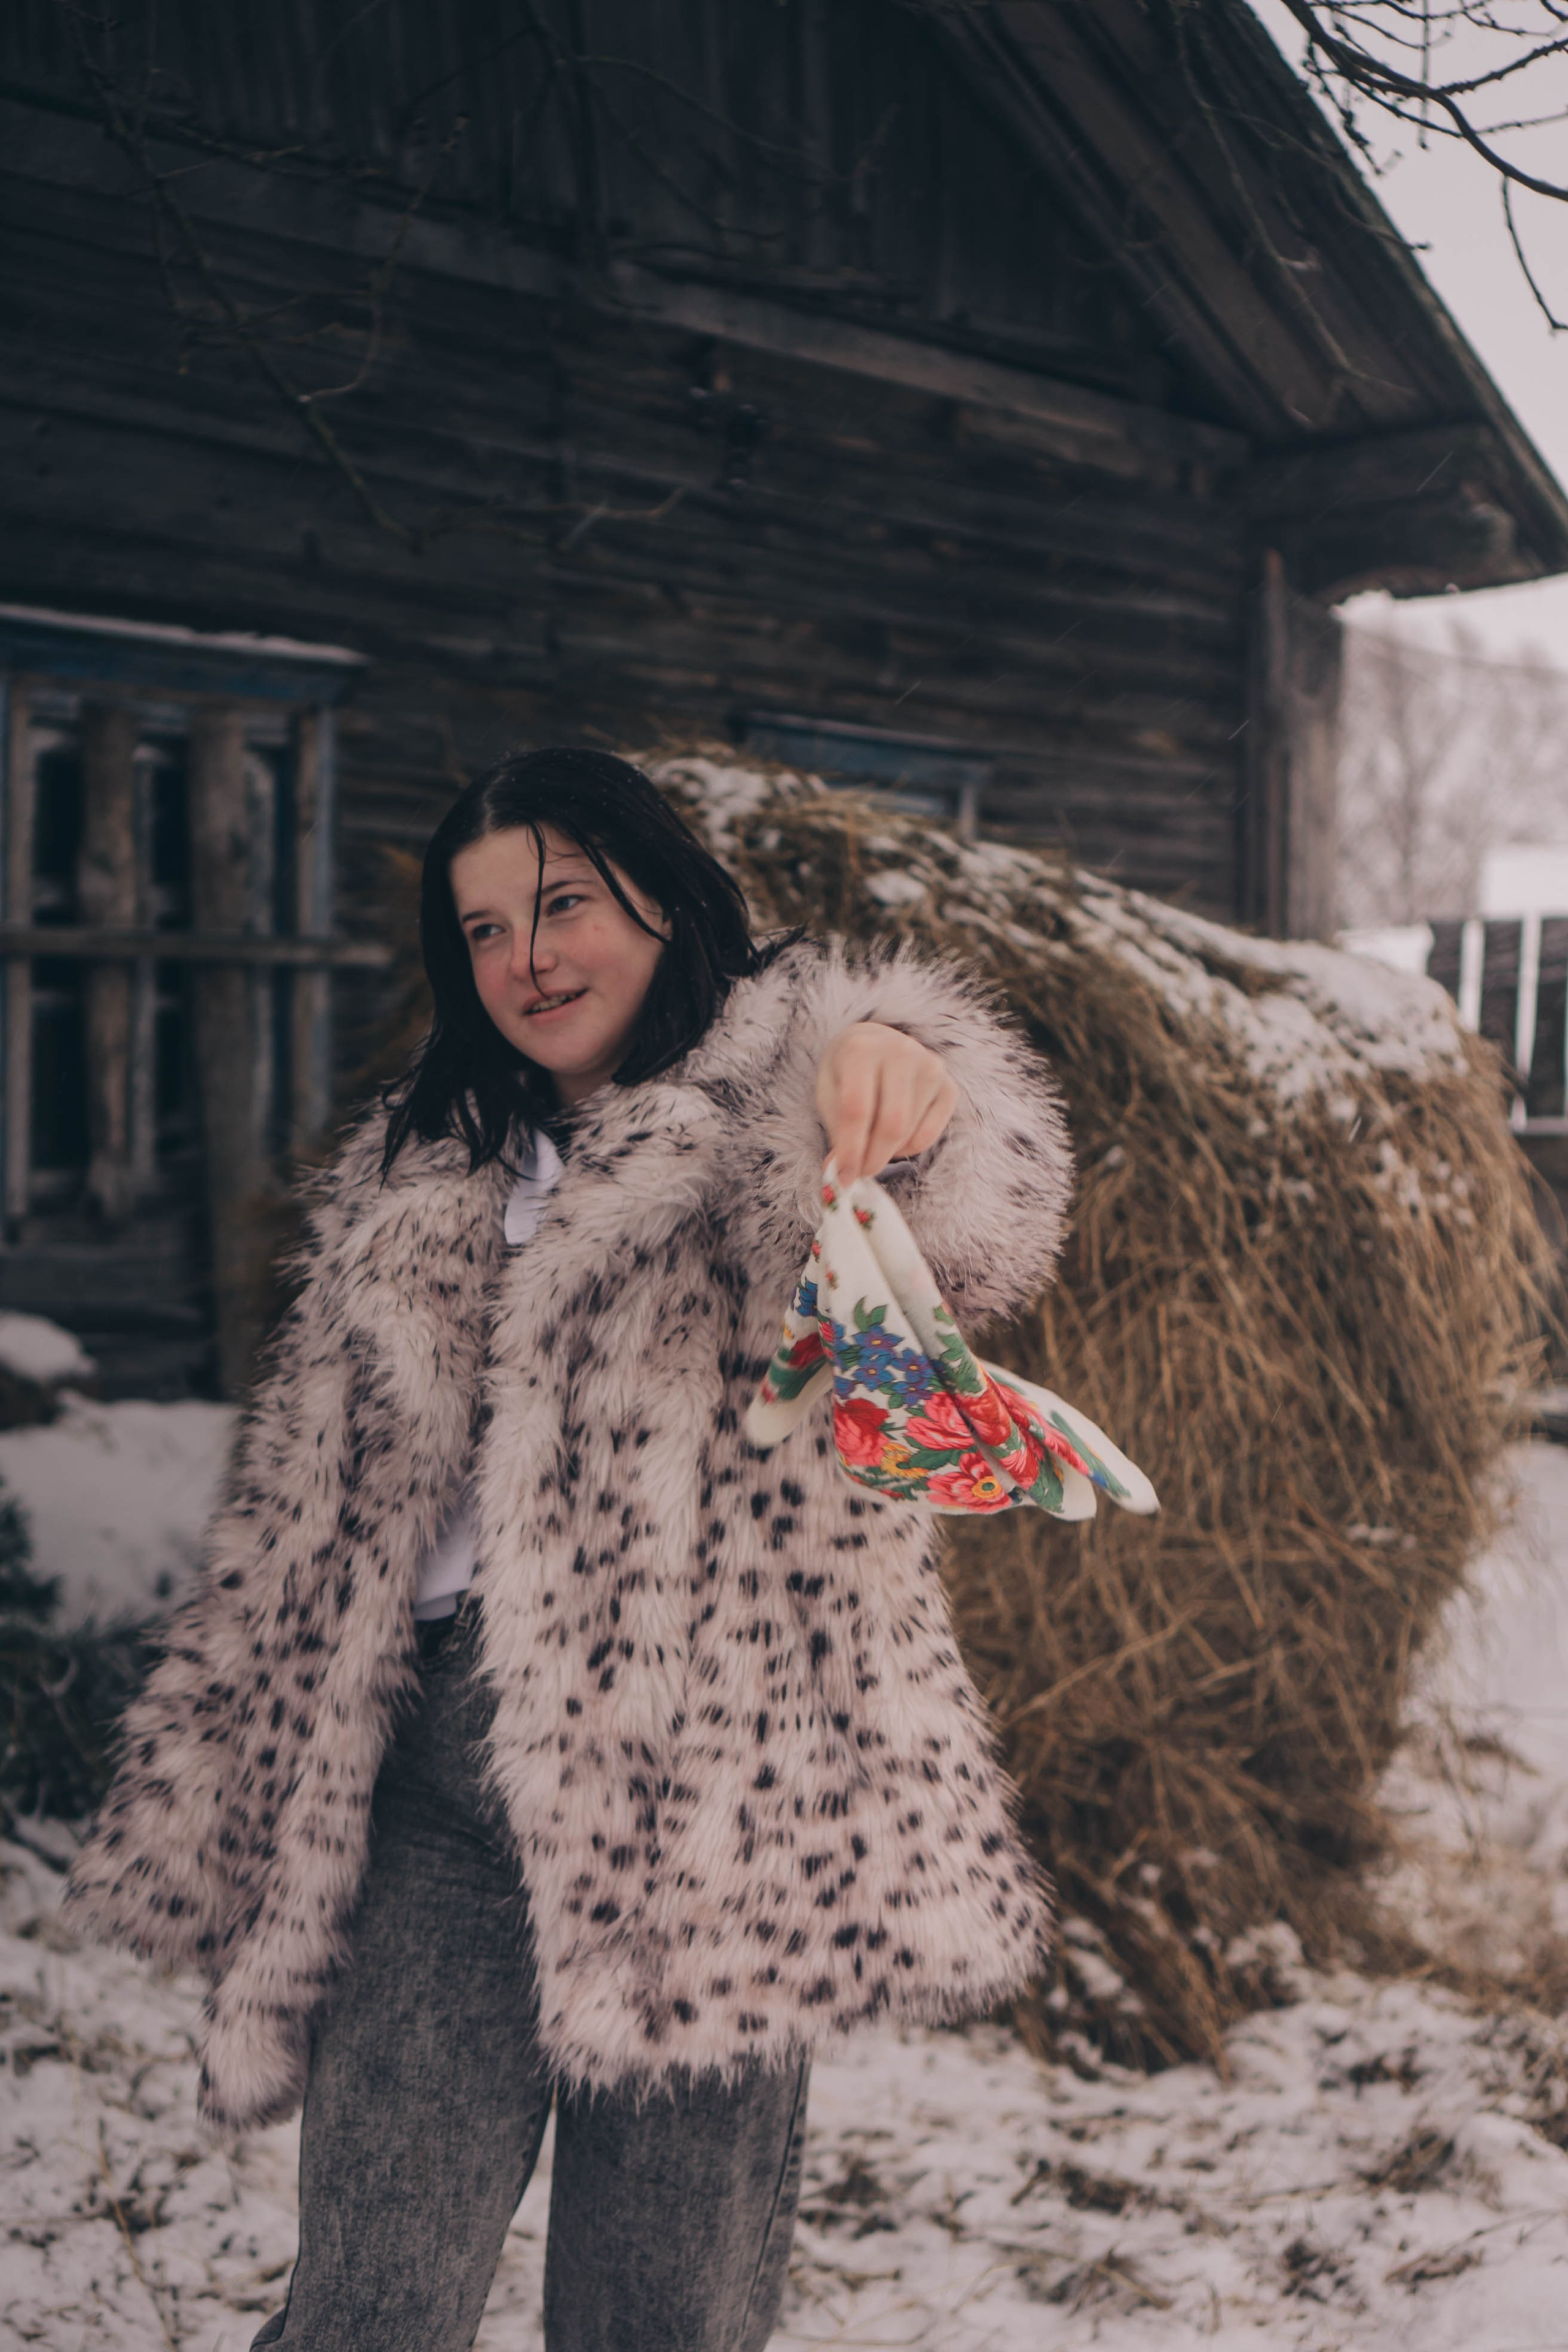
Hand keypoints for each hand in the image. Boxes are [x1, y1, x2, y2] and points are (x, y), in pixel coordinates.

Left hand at [815, 1022, 958, 1185]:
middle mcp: (901, 1052)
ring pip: (911, 1132)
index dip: (850, 1149)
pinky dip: (911, 1148)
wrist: (876, 1043)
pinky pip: (931, 1134)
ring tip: (874, 1145)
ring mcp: (931, 1067)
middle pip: (892, 1123)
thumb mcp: (830, 1093)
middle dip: (874, 1158)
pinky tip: (897, 1138)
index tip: (844, 1177)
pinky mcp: (949, 1086)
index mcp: (861, 1050)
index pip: (857, 1109)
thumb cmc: (847, 1072)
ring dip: (889, 1153)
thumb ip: (837, 1130)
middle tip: (860, 1173)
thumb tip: (841, 1172)